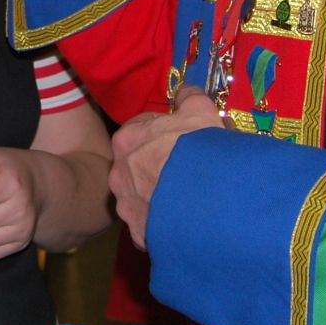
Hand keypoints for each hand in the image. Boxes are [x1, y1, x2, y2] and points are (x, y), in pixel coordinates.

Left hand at [109, 89, 224, 247]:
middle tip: (184, 169)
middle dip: (156, 166)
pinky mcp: (139, 232)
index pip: (140, 130)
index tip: (180, 138)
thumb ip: (189, 98)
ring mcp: (126, 205)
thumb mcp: (200, 111)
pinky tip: (181, 220)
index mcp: (127, 140)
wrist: (207, 200)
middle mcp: (118, 173)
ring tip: (185, 198)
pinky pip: (149, 226)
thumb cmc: (200, 149)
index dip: (162, 132)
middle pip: (137, 165)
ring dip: (157, 196)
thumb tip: (185, 91)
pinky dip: (162, 224)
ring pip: (141, 197)